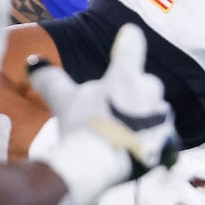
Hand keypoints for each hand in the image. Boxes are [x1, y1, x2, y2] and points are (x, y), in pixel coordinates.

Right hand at [27, 22, 177, 180]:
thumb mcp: (63, 101)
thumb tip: (34, 63)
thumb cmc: (83, 128)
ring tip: (119, 132)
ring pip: (152, 109)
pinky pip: (161, 134)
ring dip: (140, 116)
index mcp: (126, 75)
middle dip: (129, 92)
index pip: (132, 44)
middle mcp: (150, 90)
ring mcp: (163, 117)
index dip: (129, 39)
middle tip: (108, 108)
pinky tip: (133, 148)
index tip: (129, 35)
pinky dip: (149, 138)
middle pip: (143, 82)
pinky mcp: (170, 142)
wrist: (101, 169)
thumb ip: (51, 80)